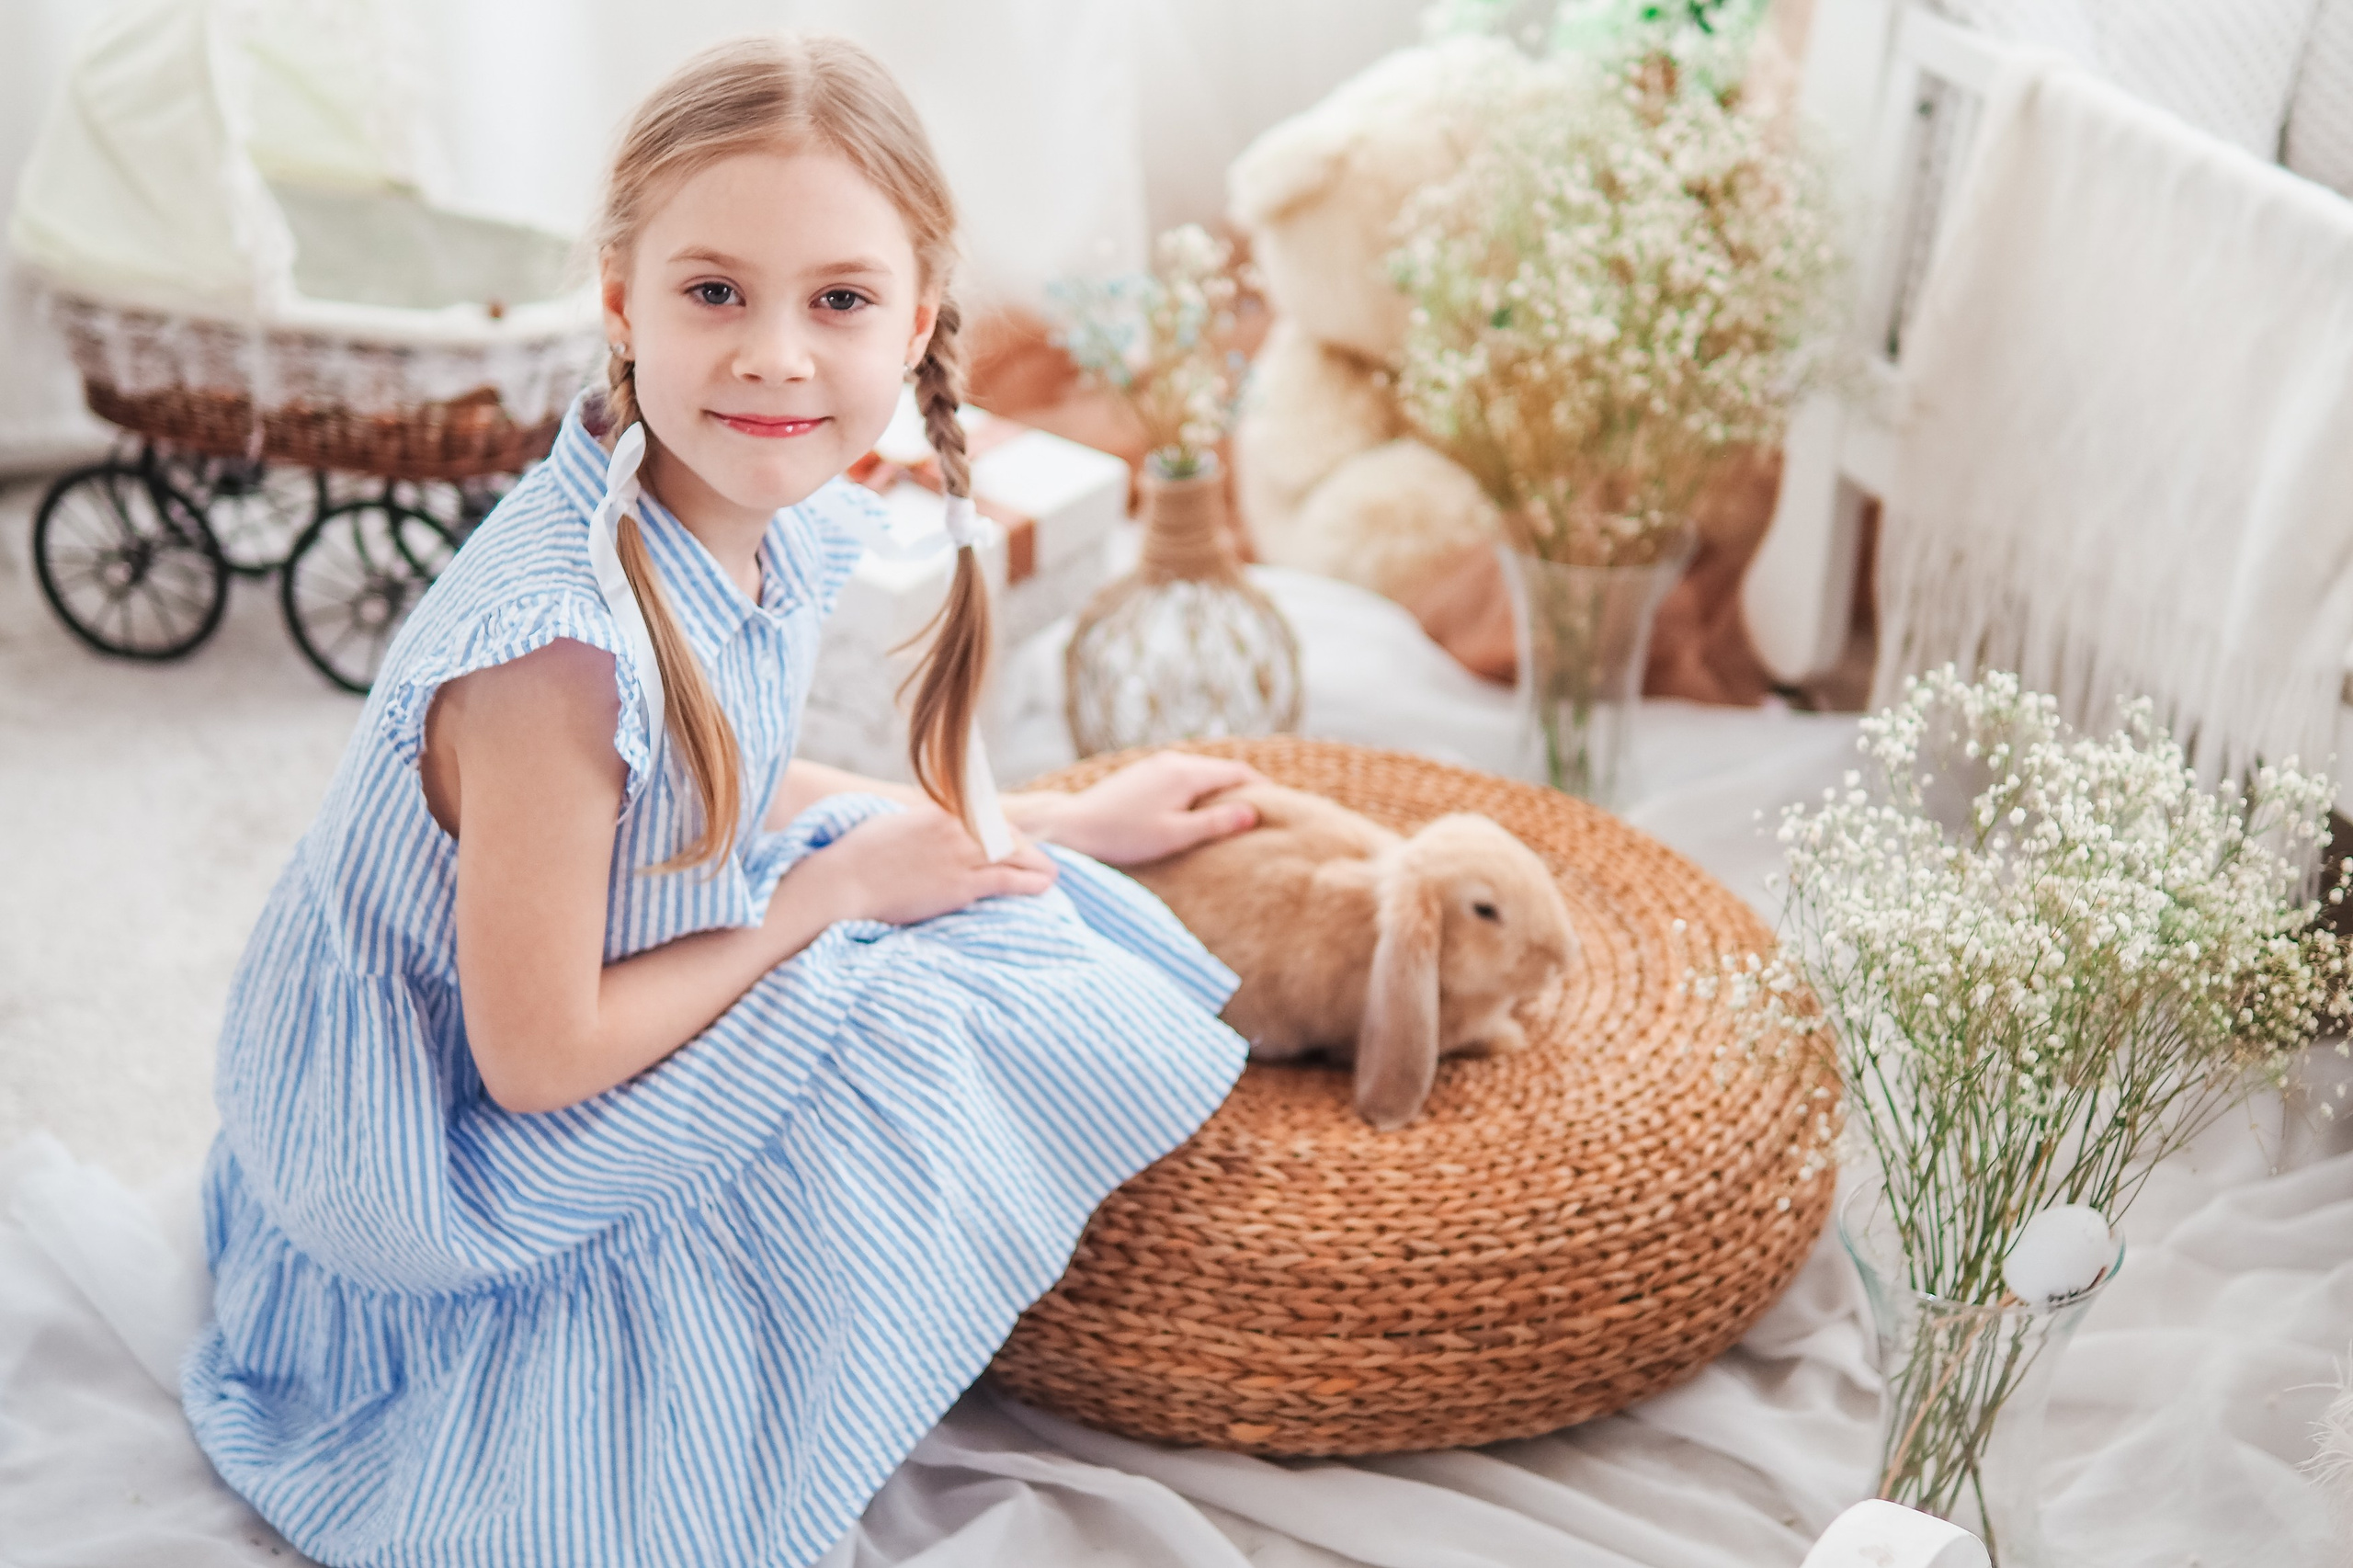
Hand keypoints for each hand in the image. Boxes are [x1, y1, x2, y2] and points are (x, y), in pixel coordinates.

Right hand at [792, 805, 1057, 927]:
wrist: (842, 882)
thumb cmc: (855, 856)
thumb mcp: (891, 826)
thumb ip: (917, 825)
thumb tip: (922, 830)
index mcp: (939, 809)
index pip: (986, 815)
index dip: (1004, 830)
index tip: (1015, 838)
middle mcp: (955, 827)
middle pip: (1005, 834)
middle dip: (1026, 848)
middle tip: (1041, 860)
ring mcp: (960, 854)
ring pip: (1014, 855)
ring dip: (1037, 864)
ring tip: (1052, 874)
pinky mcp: (960, 883)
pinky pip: (1008, 879)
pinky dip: (1031, 881)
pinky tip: (1045, 885)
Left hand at [1018, 752, 1262, 867]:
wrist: (1074, 827)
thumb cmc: (1123, 836)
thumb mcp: (1175, 835)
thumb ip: (1216, 822)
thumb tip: (1253, 811)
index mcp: (1186, 773)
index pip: (1238, 772)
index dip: (1262, 787)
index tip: (1280, 805)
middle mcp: (1173, 760)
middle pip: (1221, 769)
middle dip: (1243, 787)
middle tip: (1263, 812)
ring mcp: (1155, 765)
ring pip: (1201, 772)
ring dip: (1220, 789)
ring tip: (1234, 814)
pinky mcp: (1142, 774)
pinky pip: (1182, 776)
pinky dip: (1199, 790)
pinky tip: (1198, 812)